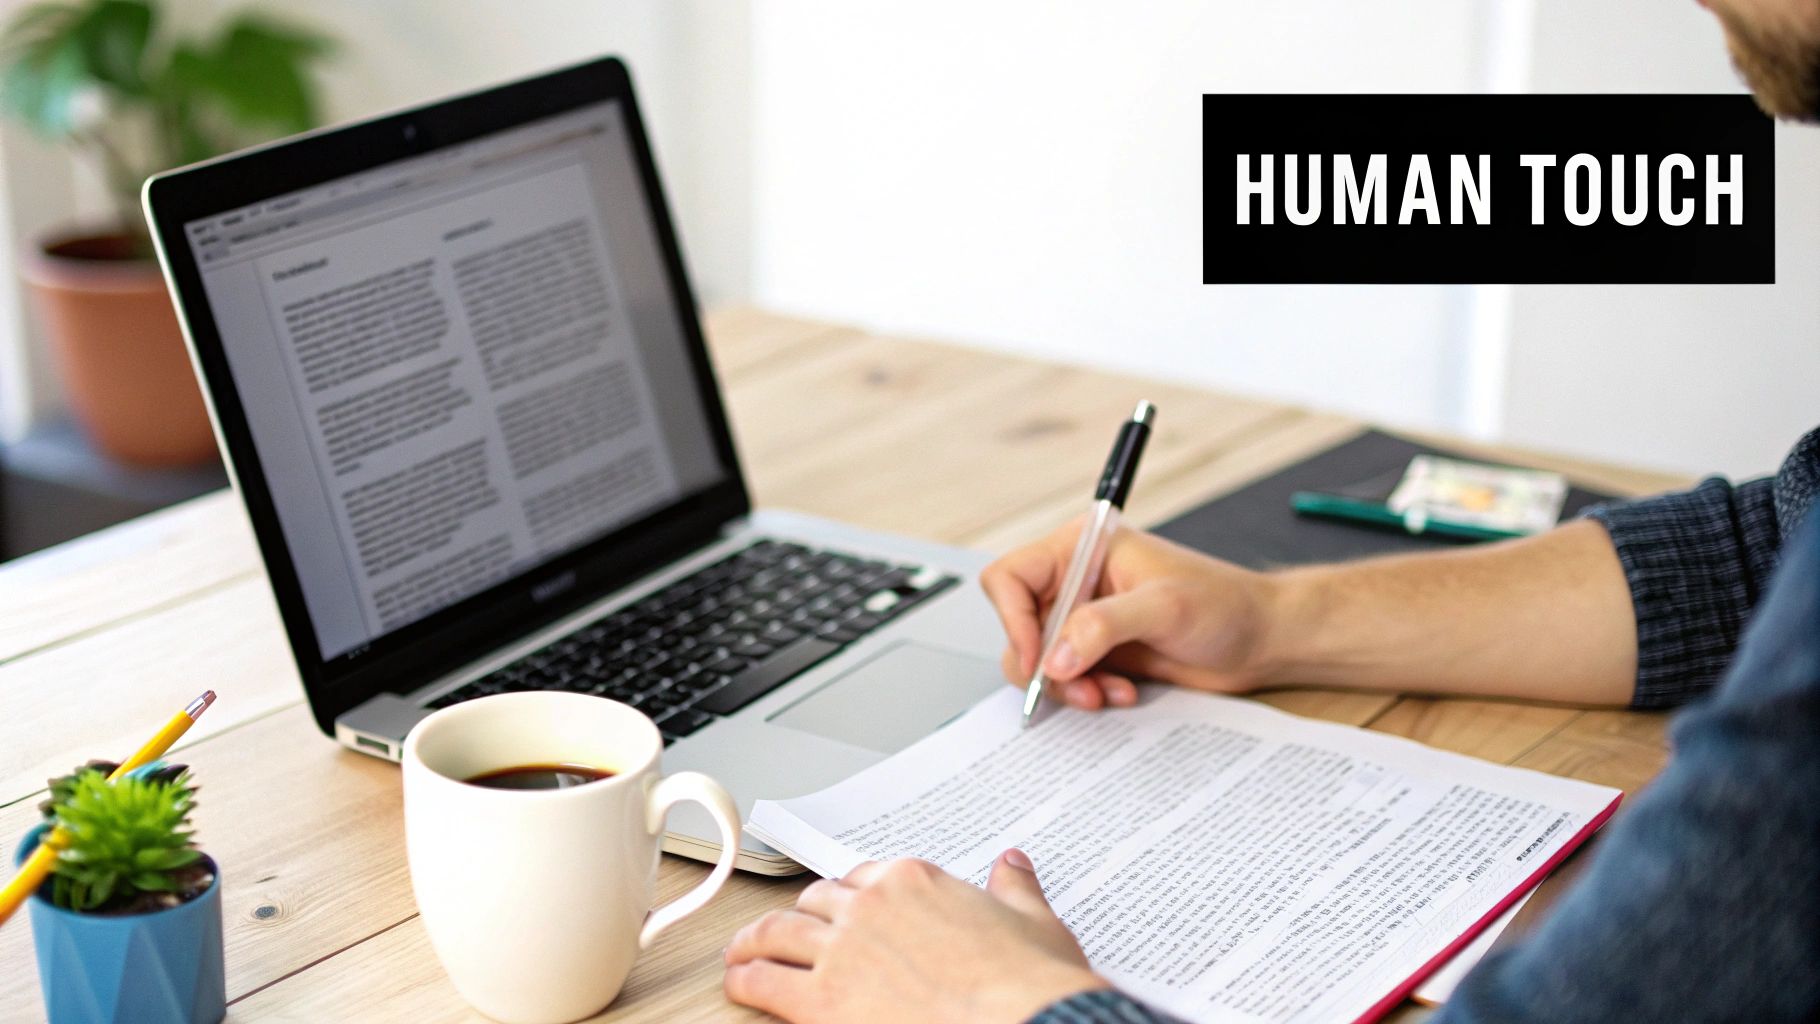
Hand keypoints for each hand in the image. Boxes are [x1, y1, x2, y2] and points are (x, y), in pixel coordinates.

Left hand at [723, 851, 1107, 1023]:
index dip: (849, 897)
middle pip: (815, 902)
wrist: (1027, 1022)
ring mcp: (843, 949)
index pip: (863, 878)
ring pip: (778, 932)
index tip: (844, 911)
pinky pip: (765, 981)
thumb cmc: (1032, 983)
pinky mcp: (822, 999)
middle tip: (786, 932)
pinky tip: (738, 984)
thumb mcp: (1034, 923)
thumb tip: (1013, 864)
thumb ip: (1014, 889)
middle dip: (800, 917)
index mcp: (915, 880)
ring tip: (741, 952)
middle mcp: (871, 905)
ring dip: (754, 941)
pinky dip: (745, 979)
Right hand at [980, 520, 1277, 708]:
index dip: (1014, 618)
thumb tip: (1054, 658)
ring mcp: (1084, 619)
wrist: (1261, 640)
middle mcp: (1076, 581)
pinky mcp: (1098, 651)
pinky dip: (1087, 693)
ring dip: (1067, 686)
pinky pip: (1066, 680)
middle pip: (1018, 624)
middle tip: (1079, 687)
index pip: (1011, 576)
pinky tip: (1124, 693)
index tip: (1038, 657)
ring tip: (1107, 693)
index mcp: (1083, 548)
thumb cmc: (1225, 605)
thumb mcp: (1165, 607)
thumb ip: (1103, 626)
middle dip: (1042, 663)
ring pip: (1038, 659)